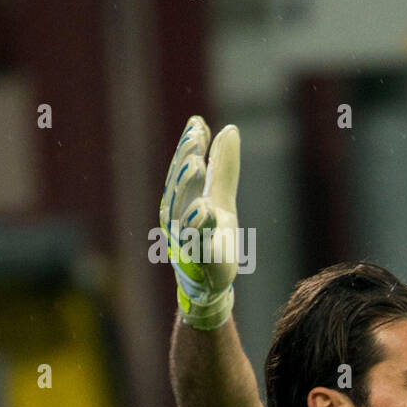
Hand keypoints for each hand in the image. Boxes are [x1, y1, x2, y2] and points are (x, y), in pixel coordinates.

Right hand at [159, 115, 240, 329]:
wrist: (209, 283)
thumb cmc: (210, 238)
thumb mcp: (221, 198)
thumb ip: (223, 167)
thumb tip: (228, 129)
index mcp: (181, 201)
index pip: (183, 169)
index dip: (189, 146)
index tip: (197, 123)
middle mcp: (177, 218)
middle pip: (179, 186)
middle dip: (184, 161)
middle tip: (196, 138)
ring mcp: (186, 239)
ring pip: (182, 209)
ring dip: (187, 187)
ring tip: (195, 164)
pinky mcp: (200, 259)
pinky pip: (196, 241)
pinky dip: (198, 225)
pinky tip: (204, 208)